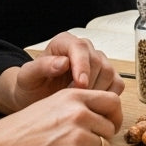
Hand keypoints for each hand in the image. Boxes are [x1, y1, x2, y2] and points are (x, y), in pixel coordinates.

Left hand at [0, 32, 123, 114]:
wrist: (36, 97)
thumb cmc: (30, 86)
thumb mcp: (27, 77)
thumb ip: (41, 67)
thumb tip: (63, 62)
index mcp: (64, 42)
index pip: (80, 48)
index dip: (83, 66)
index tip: (80, 84)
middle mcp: (84, 49)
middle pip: (98, 61)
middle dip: (88, 83)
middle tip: (75, 100)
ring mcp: (98, 61)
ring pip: (109, 72)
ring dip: (97, 91)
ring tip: (79, 102)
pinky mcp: (107, 76)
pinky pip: (117, 84)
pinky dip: (108, 96)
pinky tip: (92, 103)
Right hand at [0, 87, 122, 145]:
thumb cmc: (18, 131)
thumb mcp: (50, 105)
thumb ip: (78, 106)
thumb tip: (105, 116)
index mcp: (73, 96)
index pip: (113, 102)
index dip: (113, 116)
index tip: (107, 125)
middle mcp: (79, 113)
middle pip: (109, 129)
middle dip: (98, 139)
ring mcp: (78, 137)